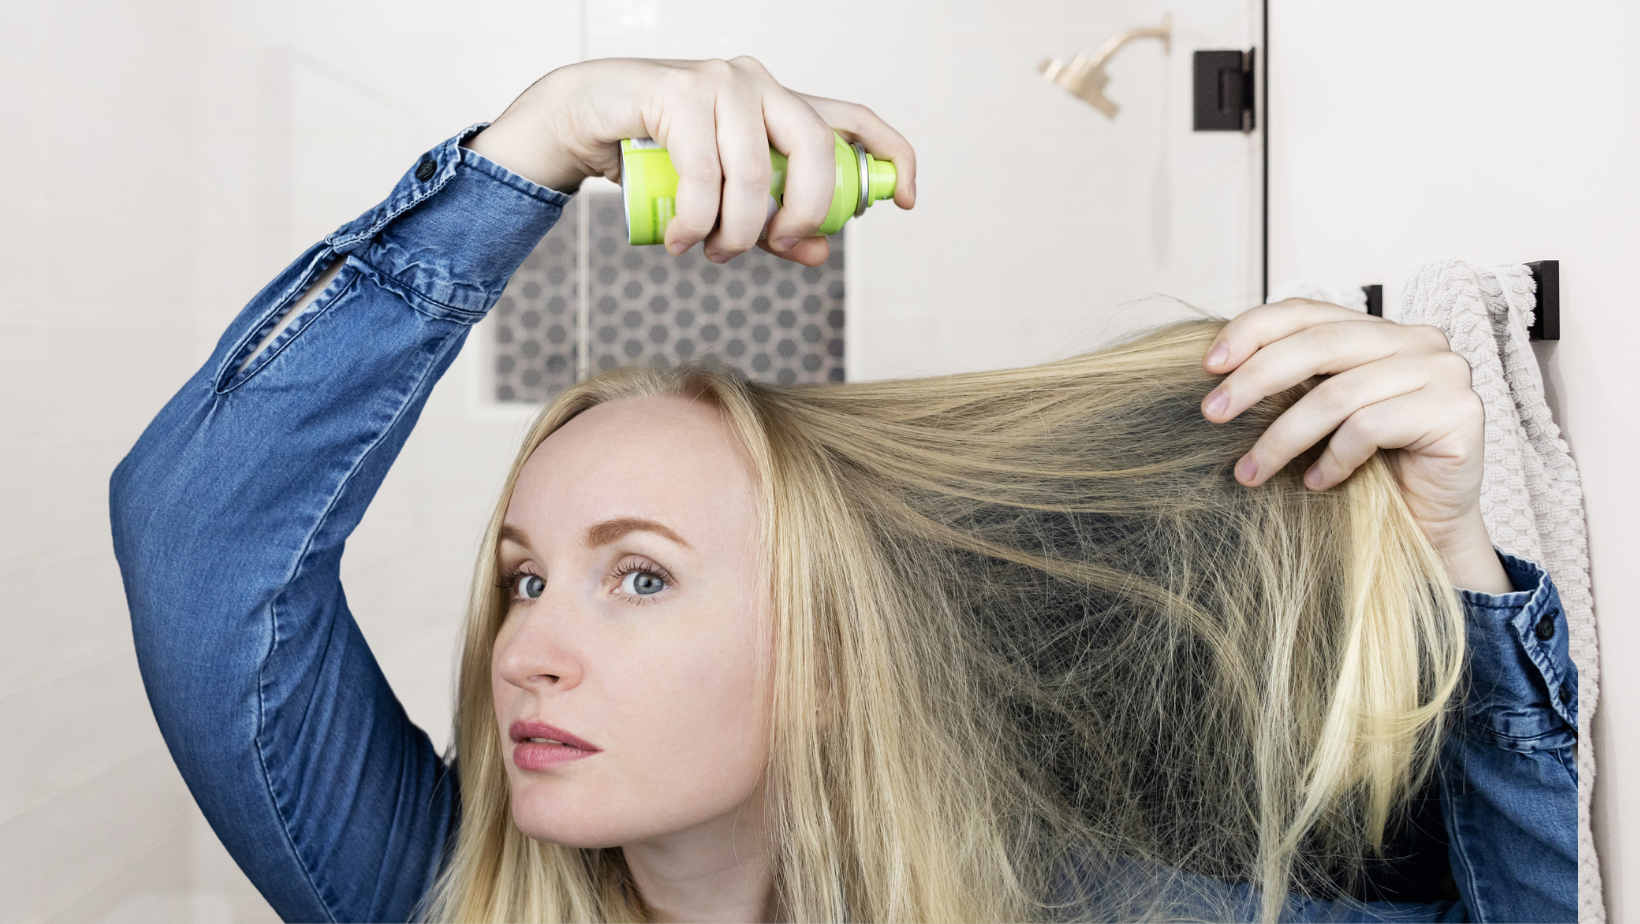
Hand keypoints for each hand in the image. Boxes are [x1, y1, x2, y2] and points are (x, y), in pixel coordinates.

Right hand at [463, 57, 916, 266]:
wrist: (583, 119)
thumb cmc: (658, 157)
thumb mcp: (725, 198)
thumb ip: (773, 224)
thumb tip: (820, 251)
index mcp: (781, 103)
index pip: (854, 117)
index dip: (893, 154)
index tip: (907, 201)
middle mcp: (759, 83)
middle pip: (818, 150)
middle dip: (804, 214)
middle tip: (775, 246)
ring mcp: (720, 82)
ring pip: (756, 175)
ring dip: (735, 232)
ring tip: (710, 251)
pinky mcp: (679, 92)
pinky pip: (705, 175)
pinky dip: (695, 222)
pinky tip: (679, 240)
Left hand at [1200, 299, 1510, 593]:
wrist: (1430, 526)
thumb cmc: (1371, 471)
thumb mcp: (1323, 417)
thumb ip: (1296, 383)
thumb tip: (1218, 369)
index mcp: (1381, 331)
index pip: (1307, 312)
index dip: (1252, 330)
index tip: (1208, 365)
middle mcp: (1417, 340)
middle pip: (1318, 345)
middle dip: (1256, 379)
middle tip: (1213, 413)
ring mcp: (1444, 372)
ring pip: (1337, 395)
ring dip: (1282, 439)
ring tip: (1250, 472)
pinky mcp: (1458, 412)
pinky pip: (1370, 428)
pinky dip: (1332, 460)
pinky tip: (1317, 482)